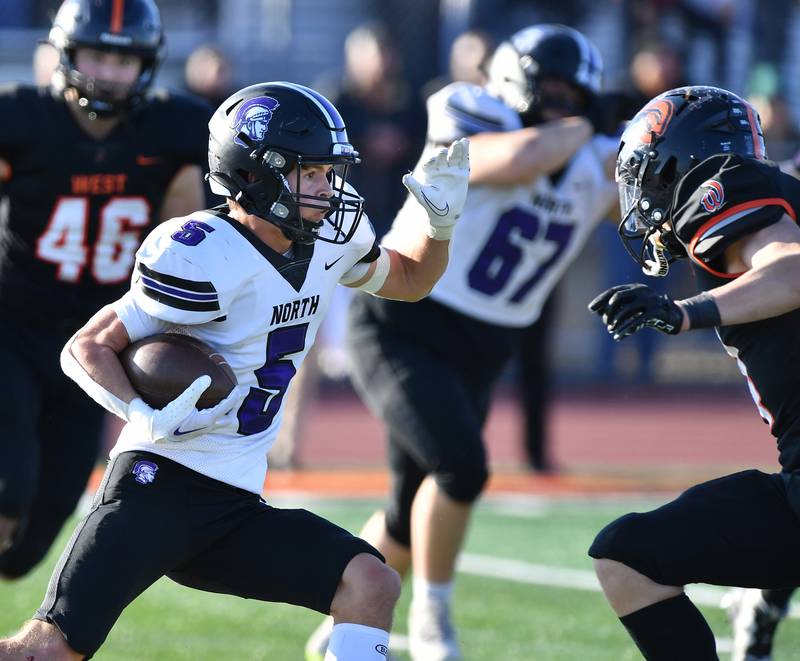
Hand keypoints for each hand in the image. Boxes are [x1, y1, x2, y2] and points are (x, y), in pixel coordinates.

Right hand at [126, 376, 248, 442]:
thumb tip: (207, 377)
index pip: (226, 407)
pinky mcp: (192, 431)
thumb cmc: (168, 417)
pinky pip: (208, 422)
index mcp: (207, 420)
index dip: (233, 397)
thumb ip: (195, 390)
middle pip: (226, 418)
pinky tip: (204, 407)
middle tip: (234, 396)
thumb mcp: (182, 402)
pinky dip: (213, 414)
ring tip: (223, 402)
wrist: (154, 432)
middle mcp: (206, 427)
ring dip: (223, 412)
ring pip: (218, 421)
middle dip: (232, 408)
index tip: (237, 387)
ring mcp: (200, 430)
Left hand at [403, 137, 469, 239]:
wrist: (444, 215)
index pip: (431, 161)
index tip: (435, 159)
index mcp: (430, 171)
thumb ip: (413, 186)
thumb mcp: (421, 195)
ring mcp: (452, 170)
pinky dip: (465, 153)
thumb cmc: (431, 205)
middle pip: (443, 157)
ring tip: (461, 142)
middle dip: (444, 153)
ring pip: (454, 156)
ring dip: (457, 149)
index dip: (432, 159)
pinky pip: (464, 162)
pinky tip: (466, 143)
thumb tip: (405, 178)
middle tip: (445, 151)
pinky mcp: (462, 174)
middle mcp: (441, 169)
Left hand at [588, 283, 684, 339]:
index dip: (601, 300)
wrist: (672, 317)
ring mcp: (650, 300)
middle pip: (618, 297)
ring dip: (616, 321)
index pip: (614, 291)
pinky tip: (618, 337)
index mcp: (635, 287)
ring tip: (611, 330)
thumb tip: (596, 311)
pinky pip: (637, 322)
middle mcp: (642, 290)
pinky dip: (625, 330)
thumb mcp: (633, 307)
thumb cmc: (647, 312)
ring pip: (627, 310)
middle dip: (608, 310)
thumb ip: (617, 307)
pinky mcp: (656, 312)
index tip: (590, 309)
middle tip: (605, 322)